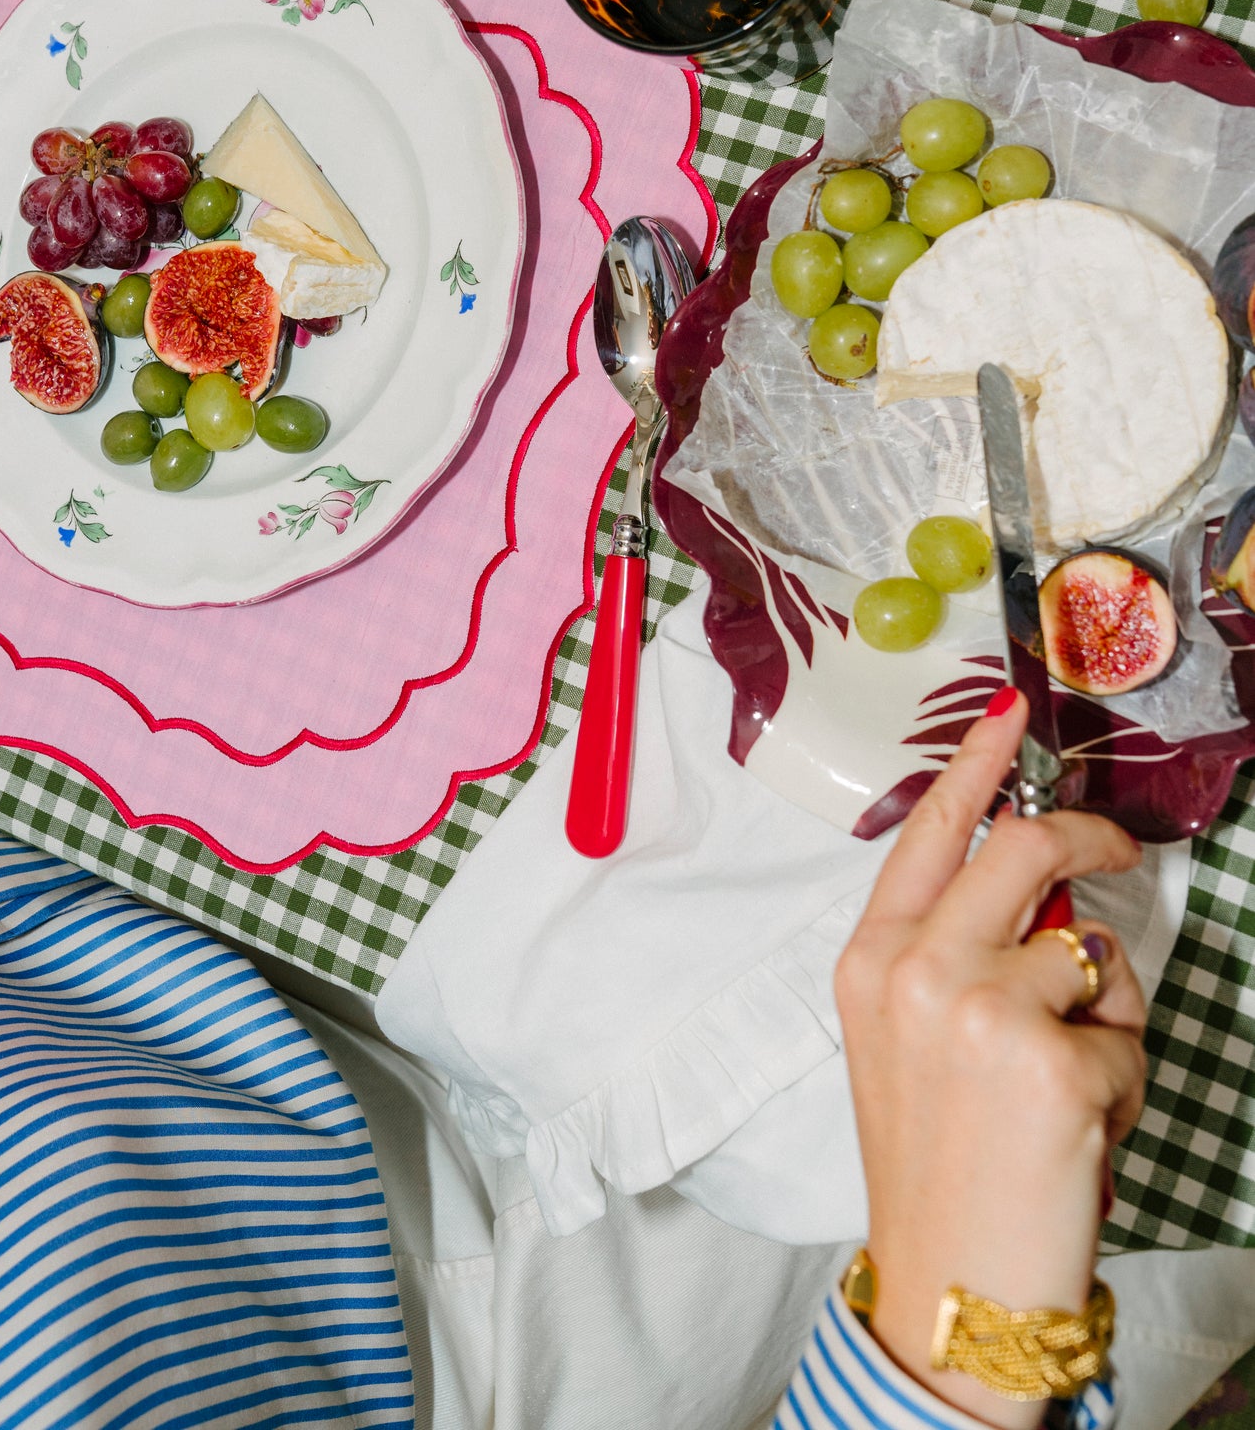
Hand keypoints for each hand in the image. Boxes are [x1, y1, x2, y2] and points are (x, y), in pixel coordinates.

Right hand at [834, 690, 1146, 1429]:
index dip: (978, 763)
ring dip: (1106, 1013)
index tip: (1012, 712)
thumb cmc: (937, 1165)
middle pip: (1025, 851)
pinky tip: (1081, 1133)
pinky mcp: (1053, 1061)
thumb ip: (958, 955)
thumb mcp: (910, 1040)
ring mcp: (981, 1010)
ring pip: (1089, 952)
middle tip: (1124, 854)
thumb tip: (1051, 904)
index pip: (930, 832)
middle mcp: (916, 969)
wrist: (949, 1285)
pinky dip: (1122, 1081)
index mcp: (871, 959)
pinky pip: (1125, 1034)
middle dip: (1090, 842)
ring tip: (1068, 1087)